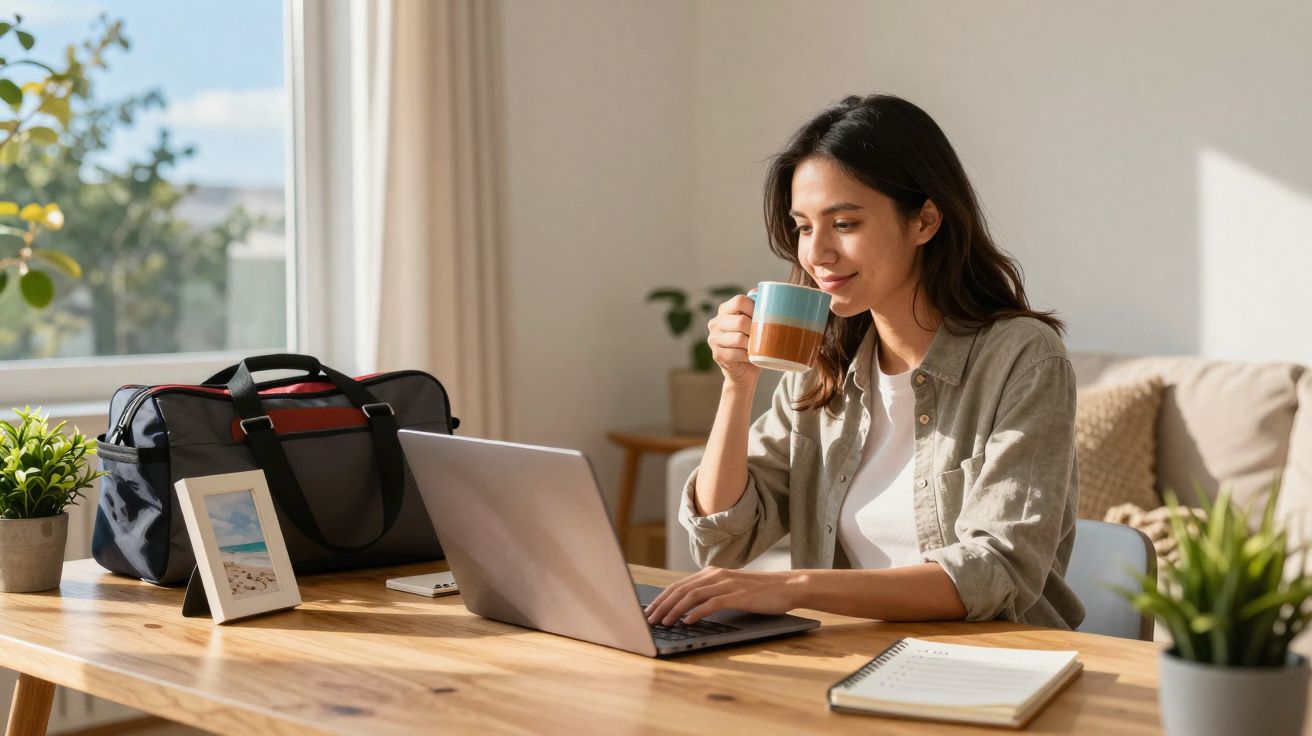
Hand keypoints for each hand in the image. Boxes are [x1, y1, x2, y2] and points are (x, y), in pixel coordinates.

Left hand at [645, 567, 803, 625]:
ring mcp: (727, 584)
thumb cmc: (759, 591)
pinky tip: (688, 622)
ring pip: (692, 596)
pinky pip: (712, 603)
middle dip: (662, 605)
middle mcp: (716, 575)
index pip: (679, 585)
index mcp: (712, 573)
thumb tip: (689, 608)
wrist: (786, 586)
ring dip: (675, 610)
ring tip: (664, 623)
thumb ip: (712, 593)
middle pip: (681, 589)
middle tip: (650, 620)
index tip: (650, 611)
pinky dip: (697, 613)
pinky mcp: (738, 596)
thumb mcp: (731, 589)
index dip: (662, 598)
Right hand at [708, 294, 761, 390]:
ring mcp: (713, 339)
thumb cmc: (752, 345)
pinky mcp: (717, 354)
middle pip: (740, 321)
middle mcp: (715, 323)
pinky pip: (737, 353)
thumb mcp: (755, 324)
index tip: (764, 317)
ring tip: (757, 347)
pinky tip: (751, 357)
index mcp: (724, 310)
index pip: (739, 300)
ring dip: (752, 344)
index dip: (755, 308)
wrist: (745, 372)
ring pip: (739, 338)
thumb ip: (756, 308)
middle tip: (763, 336)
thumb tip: (759, 290)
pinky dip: (748, 356)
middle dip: (755, 330)